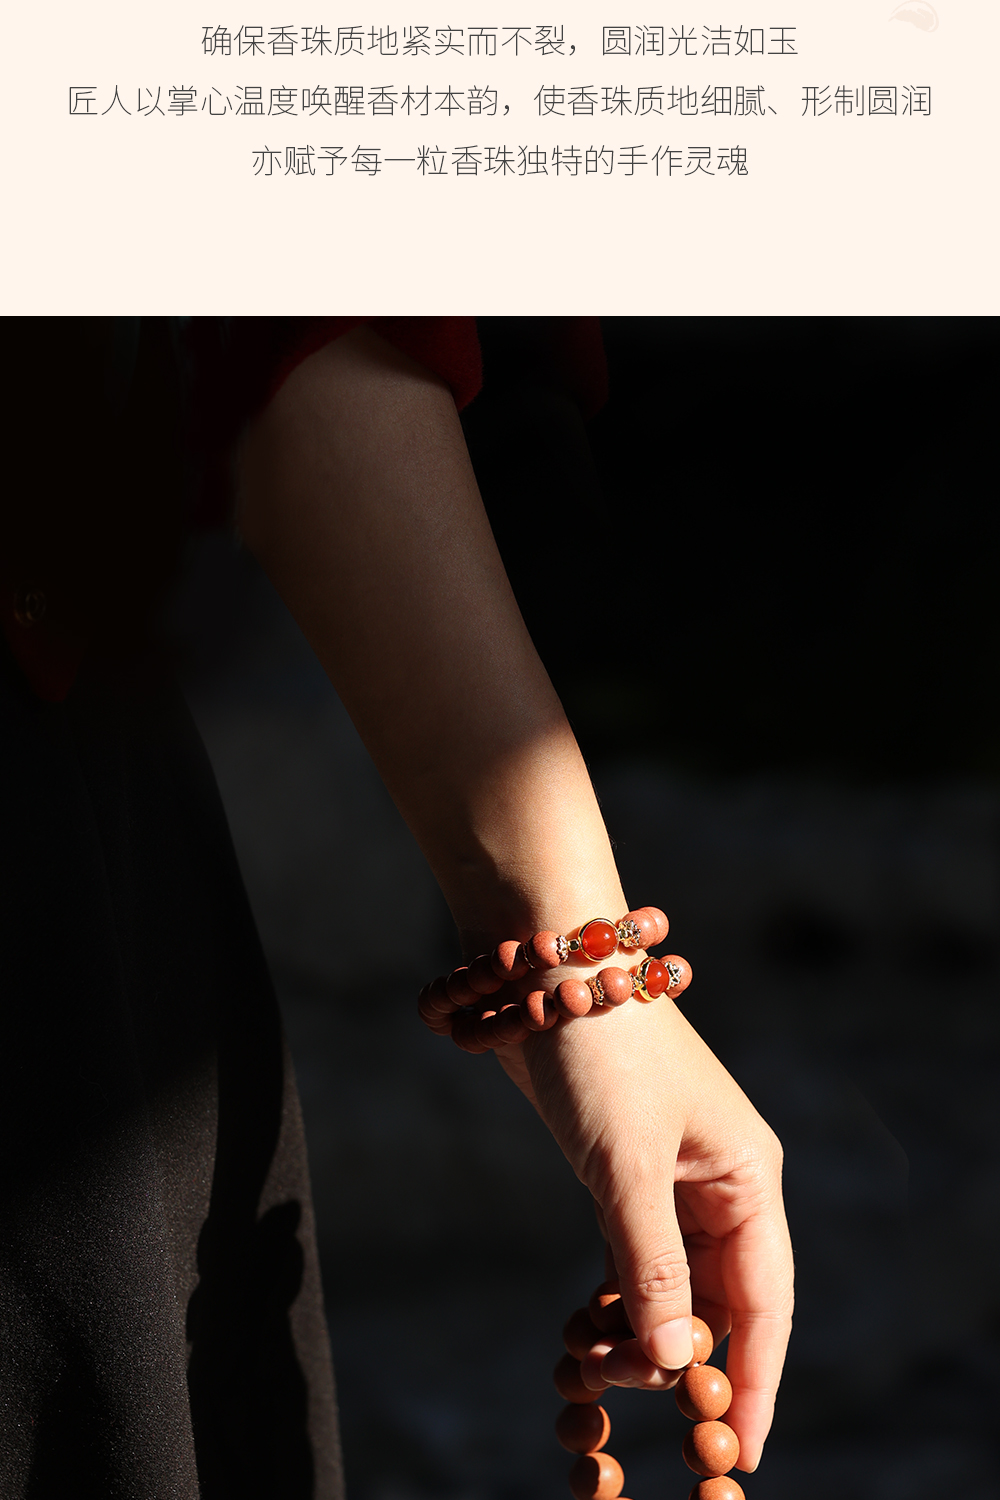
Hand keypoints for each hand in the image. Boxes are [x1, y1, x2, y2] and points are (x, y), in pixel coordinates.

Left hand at [495, 991, 791, 1473]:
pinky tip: (582, 1328)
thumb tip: (677, 1361)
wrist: (546, 970)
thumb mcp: (625, 1165)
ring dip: (636, 1329)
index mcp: (746, 1176)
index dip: (756, 1377)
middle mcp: (719, 1181)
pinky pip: (630, 1257)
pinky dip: (610, 1297)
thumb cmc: (600, 1054)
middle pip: (717, 1298)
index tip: (741, 1450)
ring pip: (669, 1283)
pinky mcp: (622, 1173)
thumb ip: (651, 1265)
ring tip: (587, 1360)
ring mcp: (670, 1178)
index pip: (765, 1299)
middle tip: (624, 1392)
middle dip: (678, 1355)